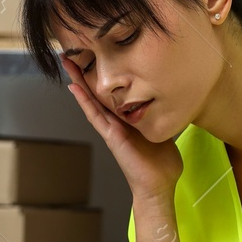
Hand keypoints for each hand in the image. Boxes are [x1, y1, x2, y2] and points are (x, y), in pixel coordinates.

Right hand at [60, 55, 182, 203]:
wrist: (158, 186)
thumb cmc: (162, 166)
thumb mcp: (164, 133)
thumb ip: (163, 119)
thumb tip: (174, 105)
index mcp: (128, 121)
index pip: (113, 95)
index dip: (104, 78)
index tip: (97, 59)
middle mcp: (116, 123)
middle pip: (97, 94)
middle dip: (85, 74)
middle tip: (72, 54)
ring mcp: (111, 129)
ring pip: (92, 101)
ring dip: (79, 82)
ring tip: (67, 63)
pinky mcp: (111, 136)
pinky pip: (95, 115)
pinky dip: (84, 100)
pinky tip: (74, 87)